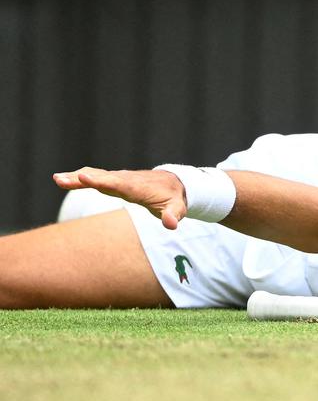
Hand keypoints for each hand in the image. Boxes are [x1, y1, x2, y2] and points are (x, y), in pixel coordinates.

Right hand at [53, 168, 187, 229]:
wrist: (175, 184)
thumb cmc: (174, 199)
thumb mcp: (177, 208)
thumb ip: (172, 215)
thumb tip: (171, 224)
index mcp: (138, 188)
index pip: (118, 184)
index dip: (101, 181)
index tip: (85, 178)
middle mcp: (126, 180)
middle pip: (101, 178)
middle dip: (82, 179)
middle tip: (61, 179)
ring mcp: (119, 178)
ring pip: (96, 176)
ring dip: (76, 177)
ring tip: (57, 179)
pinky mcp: (115, 180)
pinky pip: (96, 177)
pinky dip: (81, 177)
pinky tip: (64, 179)